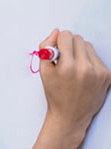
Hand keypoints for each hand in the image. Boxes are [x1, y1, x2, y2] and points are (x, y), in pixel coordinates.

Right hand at [39, 29, 110, 143]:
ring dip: (79, 52)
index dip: (58, 41)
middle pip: (77, 38)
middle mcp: (84, 68)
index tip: (56, 50)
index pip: (65, 36)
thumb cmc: (55, 94)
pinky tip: (82, 74)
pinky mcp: (107, 75)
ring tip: (73, 66)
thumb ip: (45, 48)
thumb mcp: (43, 72)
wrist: (70, 116)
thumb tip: (56, 32)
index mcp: (66, 67)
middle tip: (64, 59)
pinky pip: (96, 57)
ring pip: (88, 46)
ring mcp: (98, 72)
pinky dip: (88, 61)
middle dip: (69, 45)